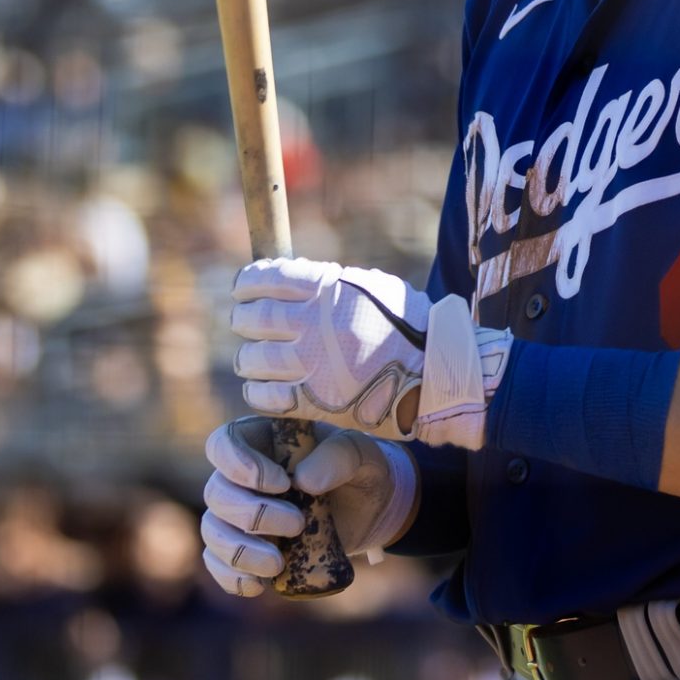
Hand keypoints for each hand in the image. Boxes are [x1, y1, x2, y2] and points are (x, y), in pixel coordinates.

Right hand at [200, 417, 415, 597]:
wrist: (369, 510)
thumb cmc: (360, 470)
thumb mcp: (363, 454)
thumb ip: (339, 456)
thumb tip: (303, 480)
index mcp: (262, 440)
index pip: (224, 443)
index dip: (241, 465)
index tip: (281, 483)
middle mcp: (240, 476)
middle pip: (216, 493)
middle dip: (252, 515)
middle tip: (297, 524)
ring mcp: (238, 514)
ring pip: (213, 531)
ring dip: (239, 551)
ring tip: (277, 565)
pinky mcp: (243, 548)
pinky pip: (218, 564)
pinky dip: (231, 577)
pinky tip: (258, 586)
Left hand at [230, 257, 429, 440]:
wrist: (436, 373)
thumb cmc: (408, 325)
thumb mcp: (372, 288)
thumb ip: (330, 284)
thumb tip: (290, 280)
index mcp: (328, 289)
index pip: (266, 278)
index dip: (246, 283)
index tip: (243, 289)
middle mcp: (314, 324)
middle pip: (252, 319)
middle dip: (244, 320)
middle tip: (247, 323)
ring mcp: (312, 364)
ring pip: (251, 359)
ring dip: (249, 358)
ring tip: (257, 358)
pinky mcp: (314, 401)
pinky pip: (263, 396)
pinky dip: (258, 390)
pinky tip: (265, 386)